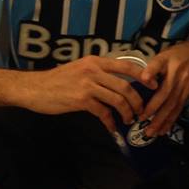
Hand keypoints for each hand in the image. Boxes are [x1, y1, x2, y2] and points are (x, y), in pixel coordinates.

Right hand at [27, 55, 149, 134]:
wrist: (33, 88)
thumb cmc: (57, 80)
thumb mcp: (80, 69)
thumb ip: (99, 73)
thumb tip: (119, 84)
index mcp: (96, 61)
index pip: (127, 65)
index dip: (144, 76)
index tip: (154, 86)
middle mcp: (94, 70)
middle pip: (126, 86)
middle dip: (138, 102)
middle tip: (141, 112)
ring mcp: (87, 84)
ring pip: (118, 100)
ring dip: (127, 113)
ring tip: (128, 120)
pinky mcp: (81, 99)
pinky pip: (104, 112)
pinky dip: (111, 121)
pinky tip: (112, 127)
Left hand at [140, 40, 188, 136]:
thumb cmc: (179, 53)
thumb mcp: (165, 54)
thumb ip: (153, 66)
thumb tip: (144, 79)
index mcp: (173, 75)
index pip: (163, 92)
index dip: (153, 105)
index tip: (142, 116)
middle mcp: (180, 85)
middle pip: (169, 105)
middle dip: (158, 120)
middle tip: (147, 132)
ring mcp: (185, 91)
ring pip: (175, 109)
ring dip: (165, 123)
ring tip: (155, 134)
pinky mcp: (188, 94)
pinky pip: (180, 108)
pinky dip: (173, 119)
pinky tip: (166, 128)